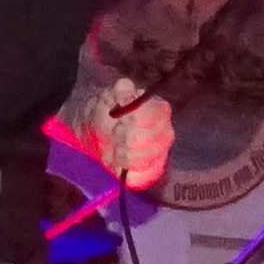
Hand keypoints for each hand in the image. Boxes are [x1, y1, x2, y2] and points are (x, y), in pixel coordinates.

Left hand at [50, 72, 175, 192]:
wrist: (97, 135)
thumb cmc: (108, 113)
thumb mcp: (109, 95)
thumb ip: (120, 89)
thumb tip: (125, 87)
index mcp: (159, 110)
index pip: (152, 114)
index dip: (132, 116)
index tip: (119, 116)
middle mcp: (166, 132)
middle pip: (139, 138)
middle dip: (121, 134)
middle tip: (115, 131)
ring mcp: (161, 154)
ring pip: (136, 158)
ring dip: (120, 152)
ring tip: (117, 145)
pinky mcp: (152, 172)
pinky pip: (137, 176)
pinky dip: (124, 168)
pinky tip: (120, 161)